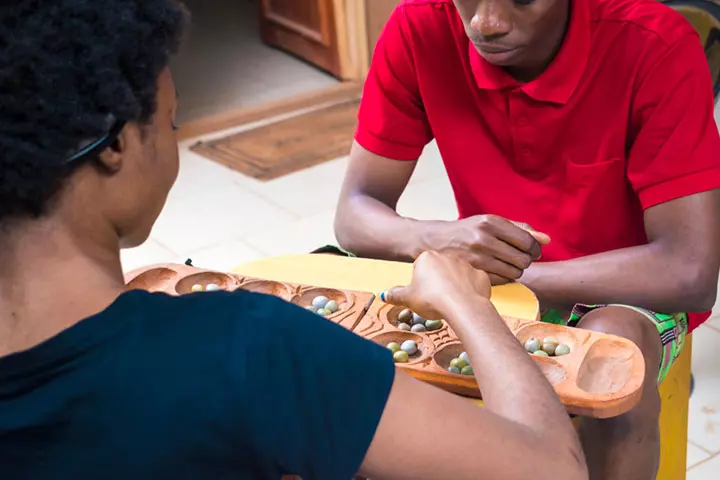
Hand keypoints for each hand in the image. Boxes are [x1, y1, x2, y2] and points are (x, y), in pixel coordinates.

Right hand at [380, 251, 491, 318]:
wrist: (462, 306)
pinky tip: (465, 301)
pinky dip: (470, 291)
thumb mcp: (408, 298)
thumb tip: (383, 295)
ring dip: (454, 285)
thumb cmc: (433, 299)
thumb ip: (395, 295)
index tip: (423, 294)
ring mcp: (466, 264)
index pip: (420, 267)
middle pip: (440, 269)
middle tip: (436, 299)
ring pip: (458, 274)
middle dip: (438, 282)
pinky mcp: (481, 275)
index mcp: (427, 257)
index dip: (420, 283)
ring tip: (451, 302)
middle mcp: (448, 256)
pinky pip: (473, 282)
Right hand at [428, 215, 550, 284]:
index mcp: (491, 222)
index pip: (528, 241)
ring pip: (515, 272)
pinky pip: (502, 280)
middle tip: (517, 258)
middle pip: (524, 259)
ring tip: (505, 264)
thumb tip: (547, 239)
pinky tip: (495, 270)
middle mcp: (483, 238)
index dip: (534, 249)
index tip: (531, 250)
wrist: (434, 241)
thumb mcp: (491, 222)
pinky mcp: (472, 272)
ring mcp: (477, 257)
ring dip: (515, 270)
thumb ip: (520, 229)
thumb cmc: (467, 231)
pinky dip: (503, 277)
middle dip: (525, 260)